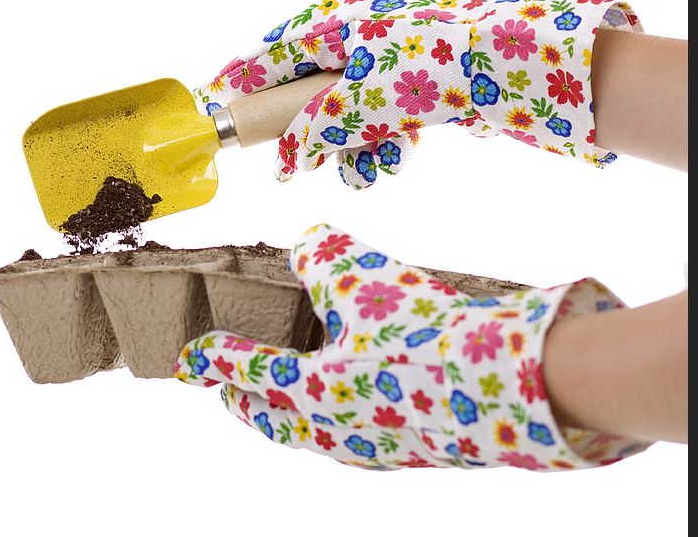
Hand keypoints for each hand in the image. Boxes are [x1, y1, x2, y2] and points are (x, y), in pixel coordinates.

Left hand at [175, 224, 649, 469]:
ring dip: (288, 416)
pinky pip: (355, 441)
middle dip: (243, 402)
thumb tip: (307, 245)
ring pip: (311, 435)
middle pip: (270, 420)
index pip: (244, 373)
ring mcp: (374, 448)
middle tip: (227, 390)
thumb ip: (319, 254)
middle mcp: (333, 430)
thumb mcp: (359, 275)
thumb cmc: (425, 332)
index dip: (215, 360)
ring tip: (283, 401)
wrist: (506, 384)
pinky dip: (335, 422)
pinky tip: (354, 408)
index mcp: (308, 391)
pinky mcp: (412, 453)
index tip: (190, 358)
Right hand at [193, 0, 641, 186]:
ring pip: (346, 112)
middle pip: (309, 90)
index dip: (244, 84)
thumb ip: (313, 131)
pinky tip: (395, 156)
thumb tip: (287, 161)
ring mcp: (391, 56)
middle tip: (305, 165)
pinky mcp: (418, 81)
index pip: (272, 54)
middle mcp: (360, 32)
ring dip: (352, 147)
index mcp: (337, 18)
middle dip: (312, 134)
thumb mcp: (361, 102)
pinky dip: (382, 142)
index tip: (217, 106)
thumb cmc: (435, 67)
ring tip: (371, 168)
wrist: (519, 65)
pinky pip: (380, 117)